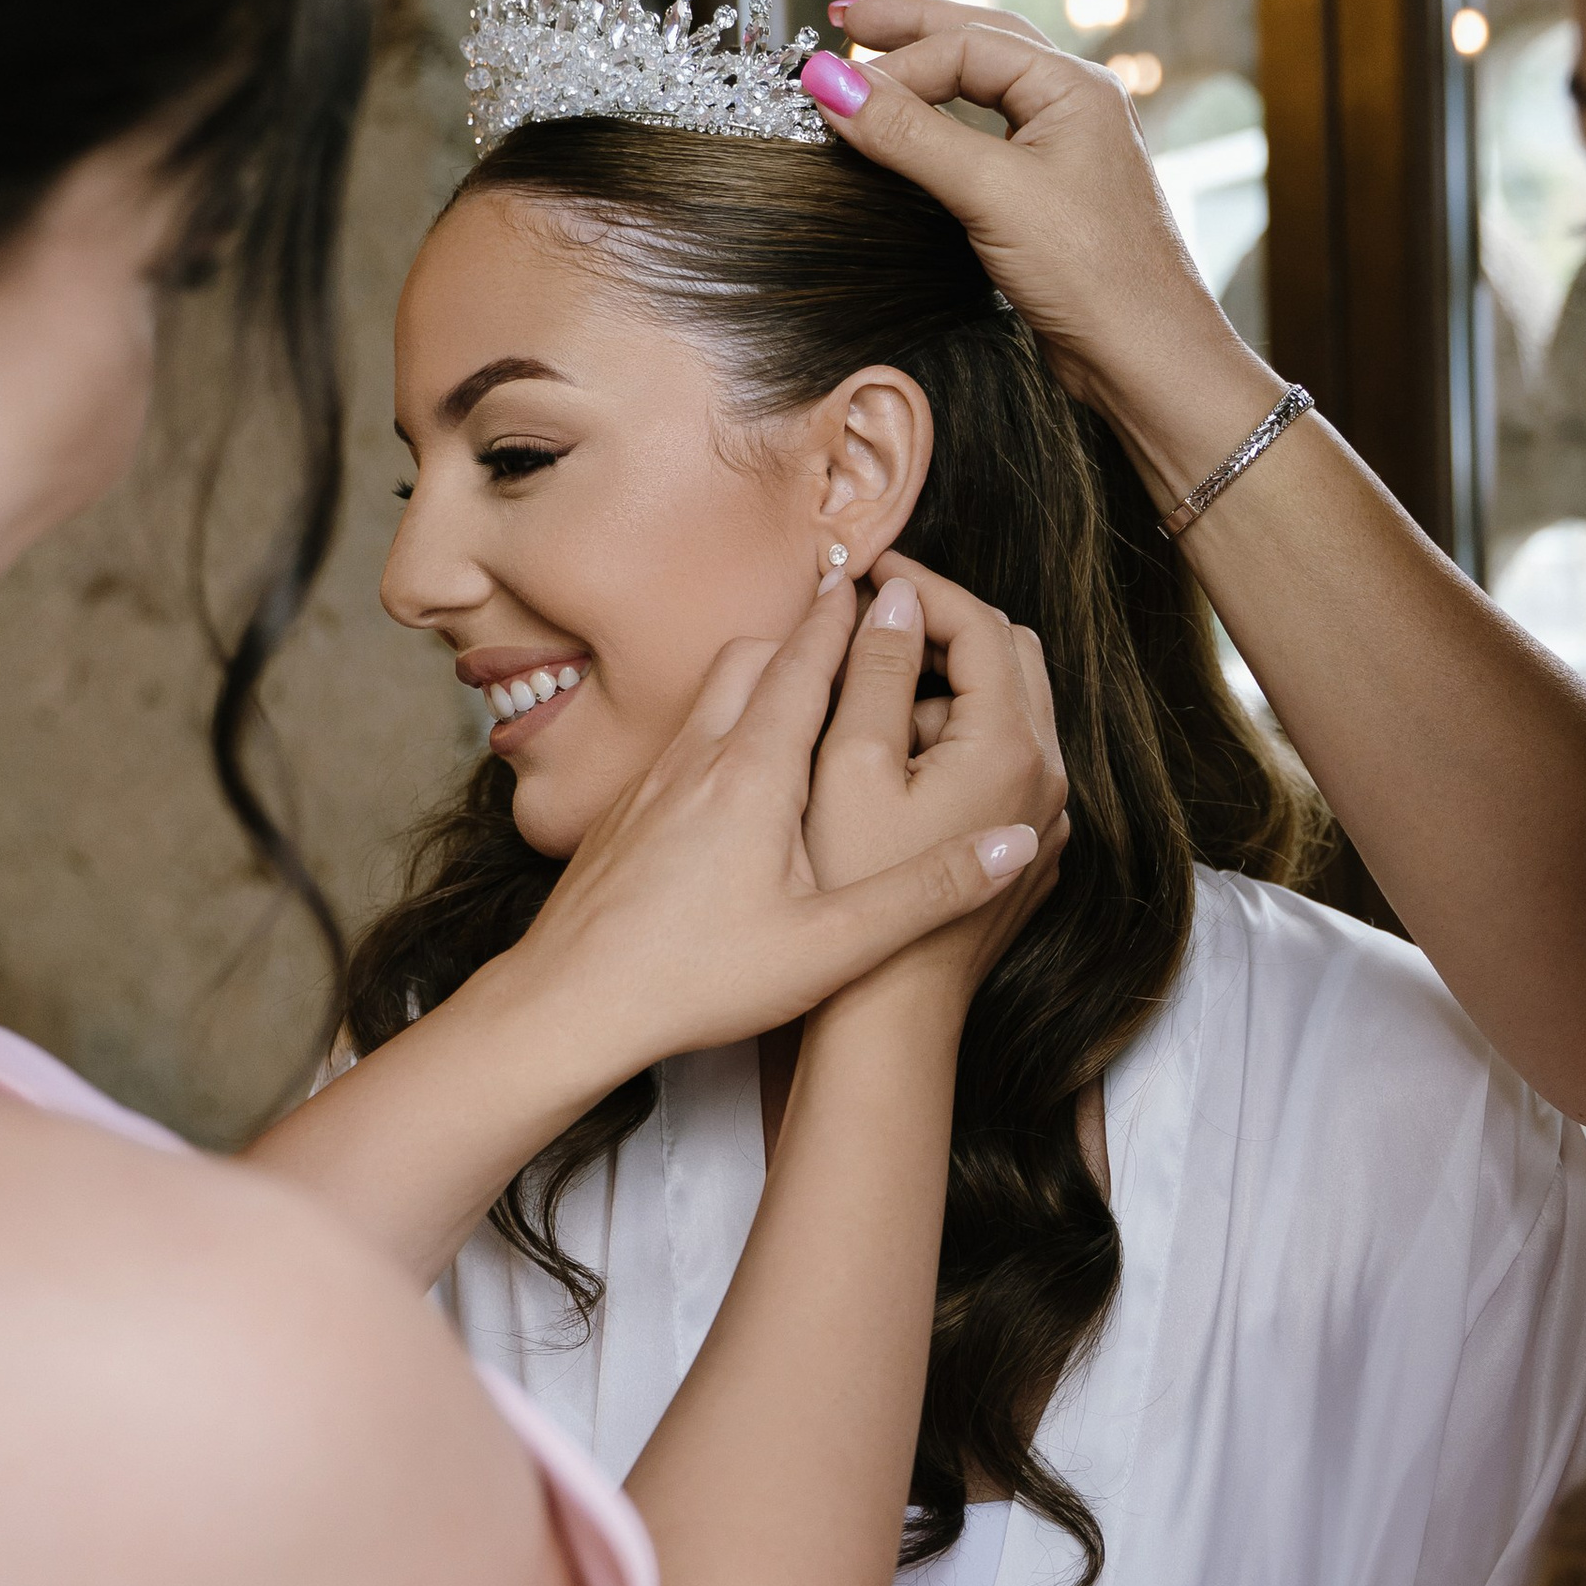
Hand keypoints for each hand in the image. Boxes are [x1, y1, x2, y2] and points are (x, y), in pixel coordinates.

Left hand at [501, 571, 1053, 1072]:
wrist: (567, 1007)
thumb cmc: (698, 980)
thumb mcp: (833, 948)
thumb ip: (929, 893)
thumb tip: (1017, 843)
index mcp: (753, 775)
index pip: (806, 666)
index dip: (842, 619)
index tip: (871, 579)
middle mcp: (698, 760)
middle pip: (751, 659)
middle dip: (804, 635)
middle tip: (846, 624)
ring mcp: (651, 783)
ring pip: (709, 694)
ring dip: (758, 675)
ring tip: (799, 686)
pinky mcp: (624, 814)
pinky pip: (680, 738)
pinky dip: (721, 722)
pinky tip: (735, 771)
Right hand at [803, 554, 1065, 1003]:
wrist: (891, 1011)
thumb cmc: (856, 890)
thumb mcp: (849, 764)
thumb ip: (876, 668)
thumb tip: (893, 597)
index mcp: (1010, 744)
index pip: (980, 625)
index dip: (923, 586)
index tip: (870, 569)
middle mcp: (1049, 774)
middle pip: (1011, 658)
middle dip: (942, 631)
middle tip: (872, 627)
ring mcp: (1048, 814)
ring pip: (1009, 712)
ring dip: (946, 692)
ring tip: (870, 714)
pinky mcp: (1031, 845)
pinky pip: (1006, 763)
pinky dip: (959, 742)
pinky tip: (898, 770)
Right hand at [807, 0, 1255, 440]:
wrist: (1145, 356)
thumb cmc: (1092, 274)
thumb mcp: (990, 193)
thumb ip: (910, 135)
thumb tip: (832, 84)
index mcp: (1074, 86)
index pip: (965, 45)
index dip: (894, 66)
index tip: (830, 91)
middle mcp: (1076, 103)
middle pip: (980, 40)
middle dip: (911, 28)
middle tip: (845, 19)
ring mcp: (1067, 146)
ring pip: (987, 83)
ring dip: (929, 67)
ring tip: (874, 59)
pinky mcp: (1053, 192)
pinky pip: (990, 132)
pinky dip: (945, 119)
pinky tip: (921, 124)